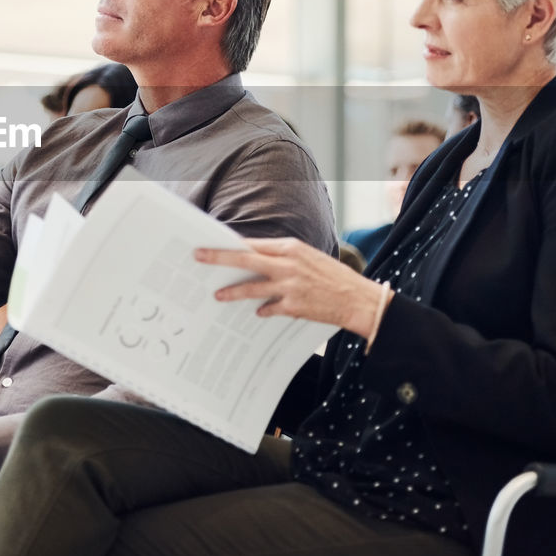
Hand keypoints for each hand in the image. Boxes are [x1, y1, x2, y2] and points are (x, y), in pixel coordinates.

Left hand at [198, 237, 385, 336]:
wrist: (357, 299)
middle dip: (219, 257)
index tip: (210, 243)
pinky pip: (269, 308)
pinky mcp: (293, 306)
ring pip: (252, 287)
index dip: (230, 243)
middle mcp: (287, 264)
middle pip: (245, 258)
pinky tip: (257, 312)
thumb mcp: (307, 257)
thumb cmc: (331, 276)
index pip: (253, 243)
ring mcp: (289, 285)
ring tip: (218, 295)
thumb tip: (252, 257)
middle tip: (198, 257)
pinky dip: (262, 310)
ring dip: (232, 291)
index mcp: (290, 248)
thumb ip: (281, 257)